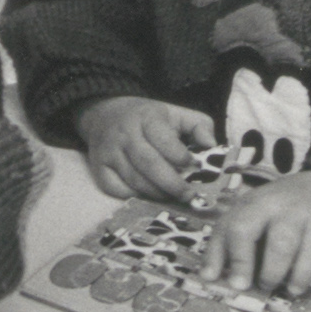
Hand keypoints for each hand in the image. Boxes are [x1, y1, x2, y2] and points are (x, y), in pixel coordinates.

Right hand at [76, 95, 218, 202]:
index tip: (195, 166)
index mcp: (147, 117)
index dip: (180, 156)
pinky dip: (136, 196)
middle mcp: (124, 134)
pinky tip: (150, 195)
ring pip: (135, 180)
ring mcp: (109, 152)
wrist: (104, 114)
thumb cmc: (147, 118)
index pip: (163, 139)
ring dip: (157, 193)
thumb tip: (211, 146)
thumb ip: (199, 126)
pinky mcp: (99, 168)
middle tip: (189, 195)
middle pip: (149, 164)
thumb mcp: (175, 114)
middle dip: (172, 183)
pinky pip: (118, 190)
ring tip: (174, 197)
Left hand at [203, 170, 310, 293]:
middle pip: (245, 229)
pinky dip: (301, 275)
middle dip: (241, 262)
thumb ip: (229, 247)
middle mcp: (268, 205)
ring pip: (281, 244)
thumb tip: (208, 276)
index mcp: (246, 205)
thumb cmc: (278, 215)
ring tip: (269, 286)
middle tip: (243, 286)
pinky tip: (294, 288)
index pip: (226, 228)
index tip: (213, 279)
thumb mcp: (251, 222)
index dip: (216, 255)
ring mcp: (296, 213)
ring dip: (273, 272)